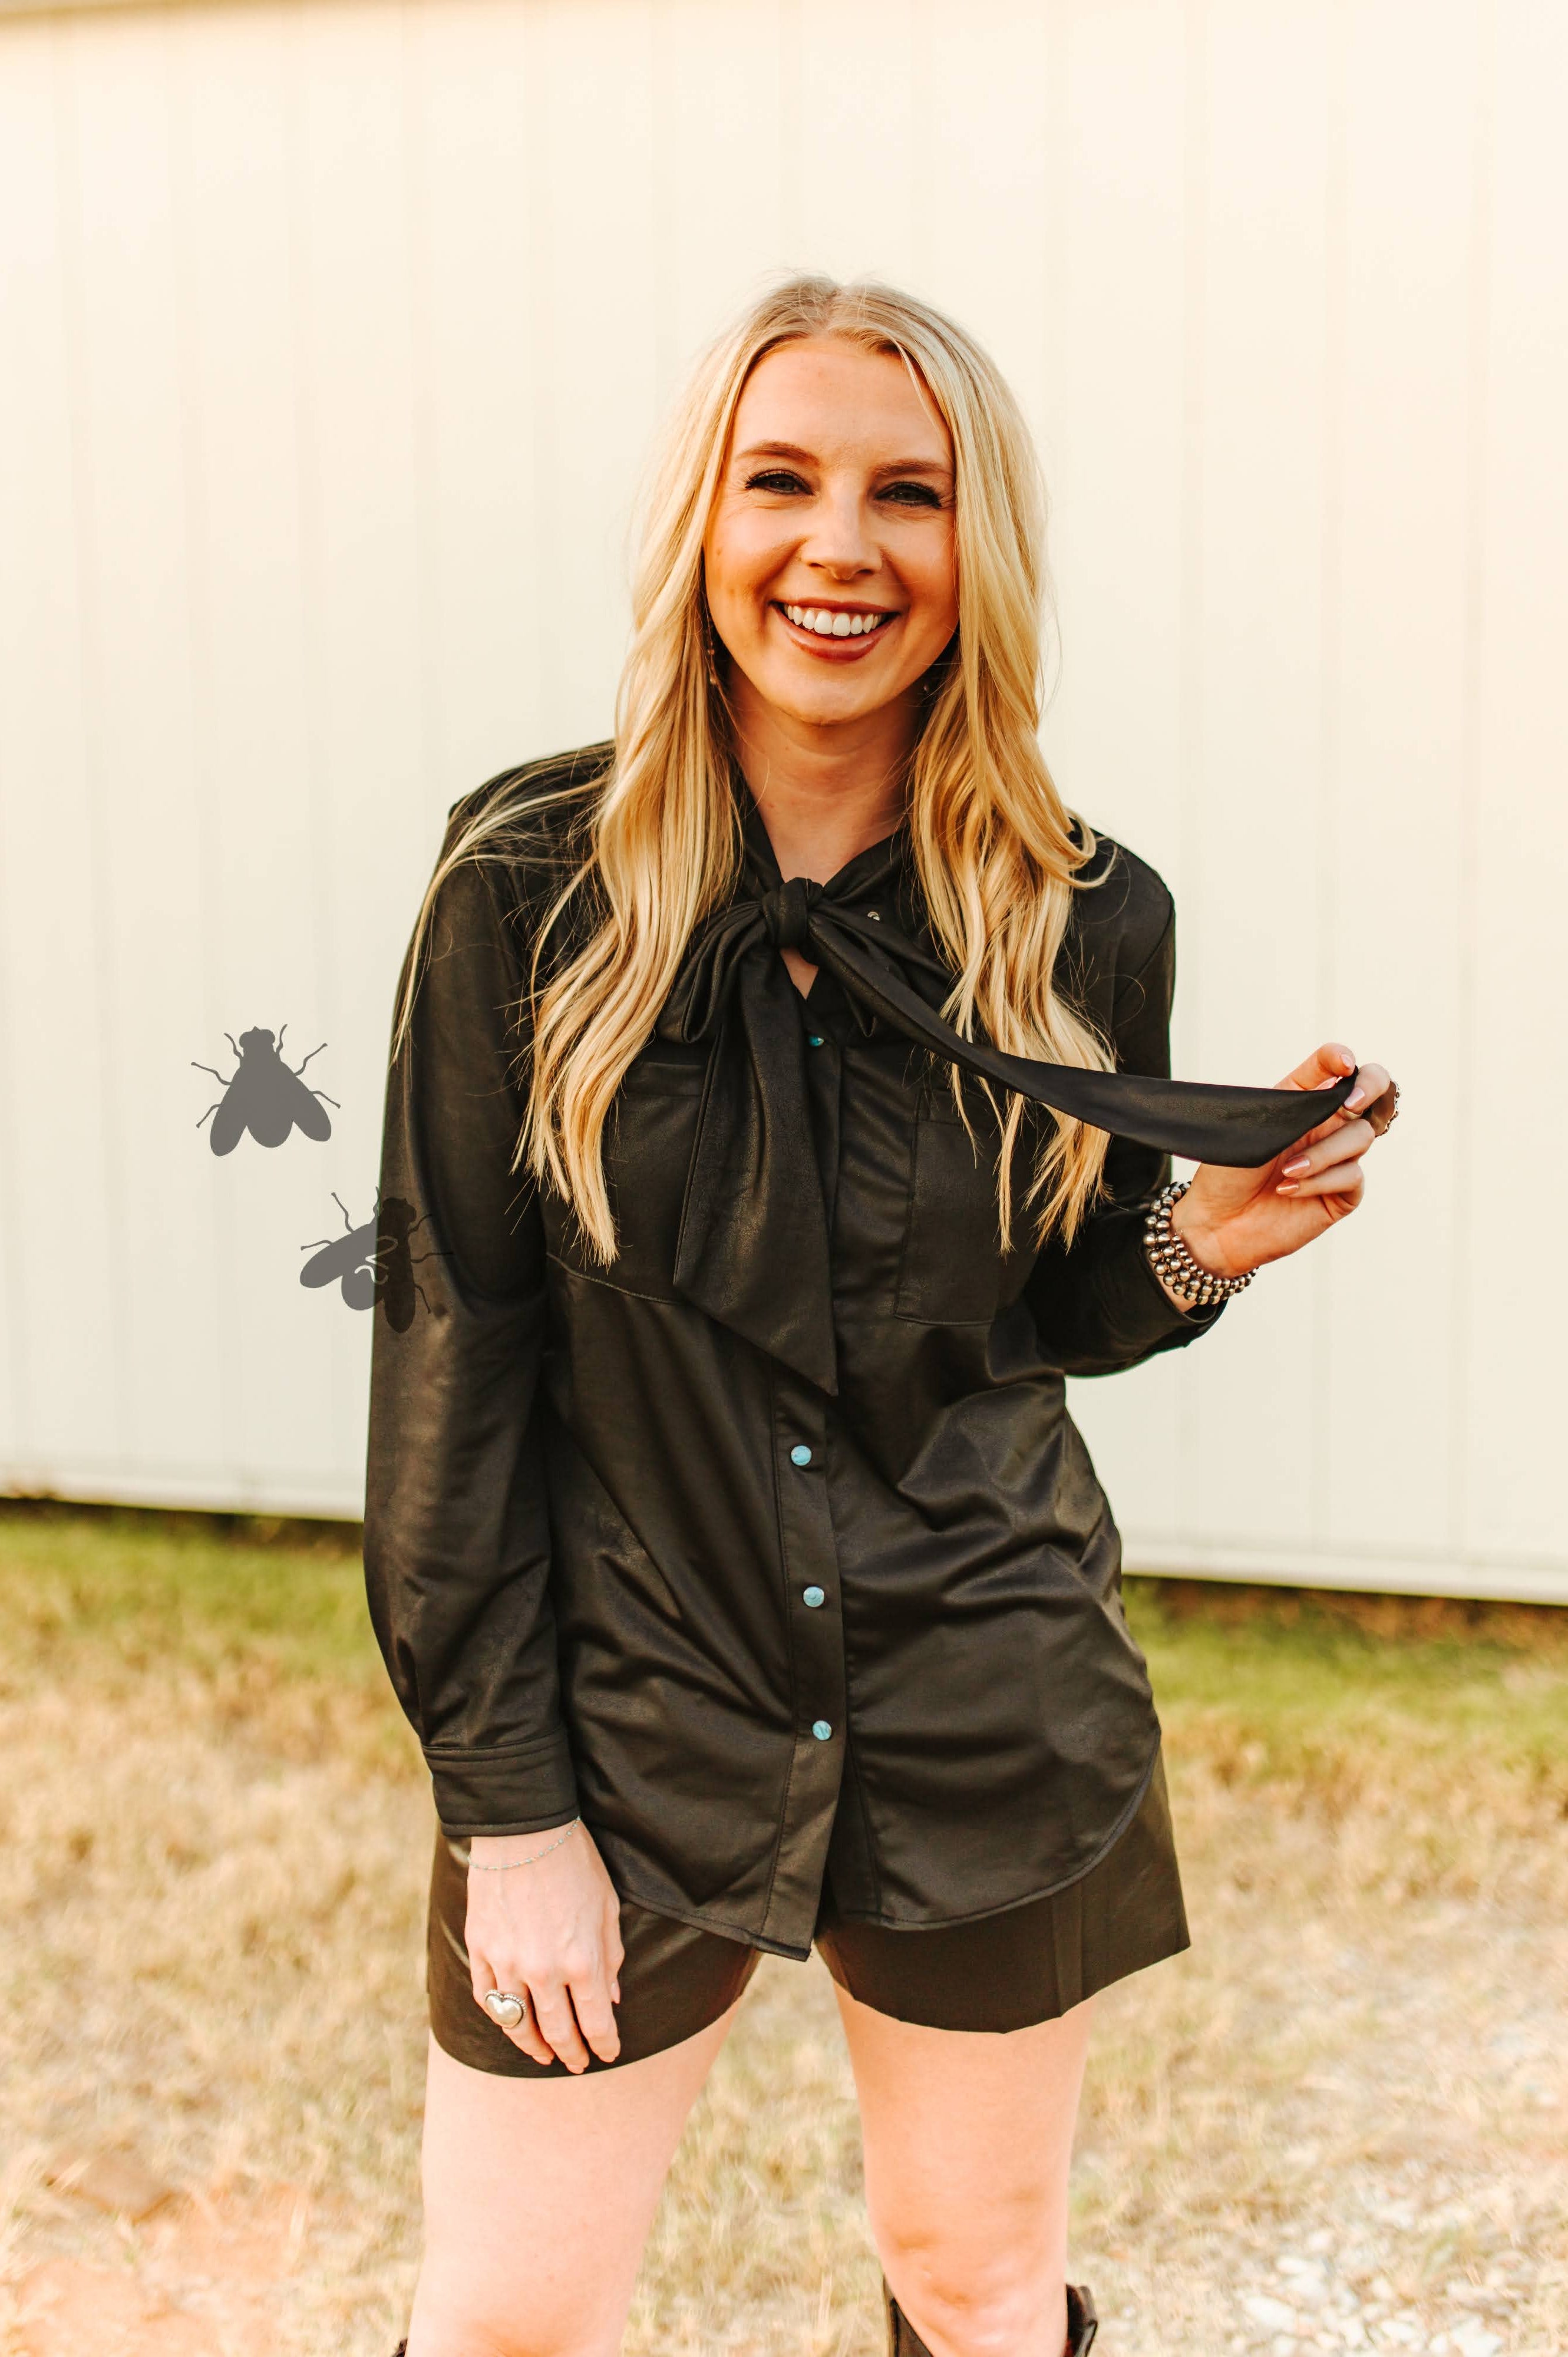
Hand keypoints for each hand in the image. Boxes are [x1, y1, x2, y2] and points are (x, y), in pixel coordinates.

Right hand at [465, 1820, 624, 2071]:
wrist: (524, 1828)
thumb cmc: (574, 1861)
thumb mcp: (607, 1906)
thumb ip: (611, 1956)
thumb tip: (611, 1997)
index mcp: (581, 1961)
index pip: (595, 2022)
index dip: (604, 2044)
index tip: (608, 2054)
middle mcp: (543, 1970)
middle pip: (557, 2032)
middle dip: (572, 2053)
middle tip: (578, 2064)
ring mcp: (507, 1962)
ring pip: (518, 2024)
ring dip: (533, 2045)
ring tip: (543, 2054)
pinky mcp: (480, 1948)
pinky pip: (488, 1997)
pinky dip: (501, 2016)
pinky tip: (512, 2022)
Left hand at [1165, 1042, 1396, 1285]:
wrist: (1216, 1222)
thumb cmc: (1228, 1171)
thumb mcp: (1254, 1126)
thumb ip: (1294, 1102)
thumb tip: (1333, 1083)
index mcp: (1302, 1101)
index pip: (1334, 1067)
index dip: (1343, 1058)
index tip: (1343, 1063)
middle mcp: (1327, 1126)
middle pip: (1374, 1093)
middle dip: (1370, 1088)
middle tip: (1351, 1103)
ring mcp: (1337, 1159)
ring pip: (1360, 1137)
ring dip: (1323, 1153)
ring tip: (1287, 1170)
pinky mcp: (1342, 1193)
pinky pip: (1352, 1176)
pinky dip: (1320, 1181)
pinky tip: (1289, 1190)